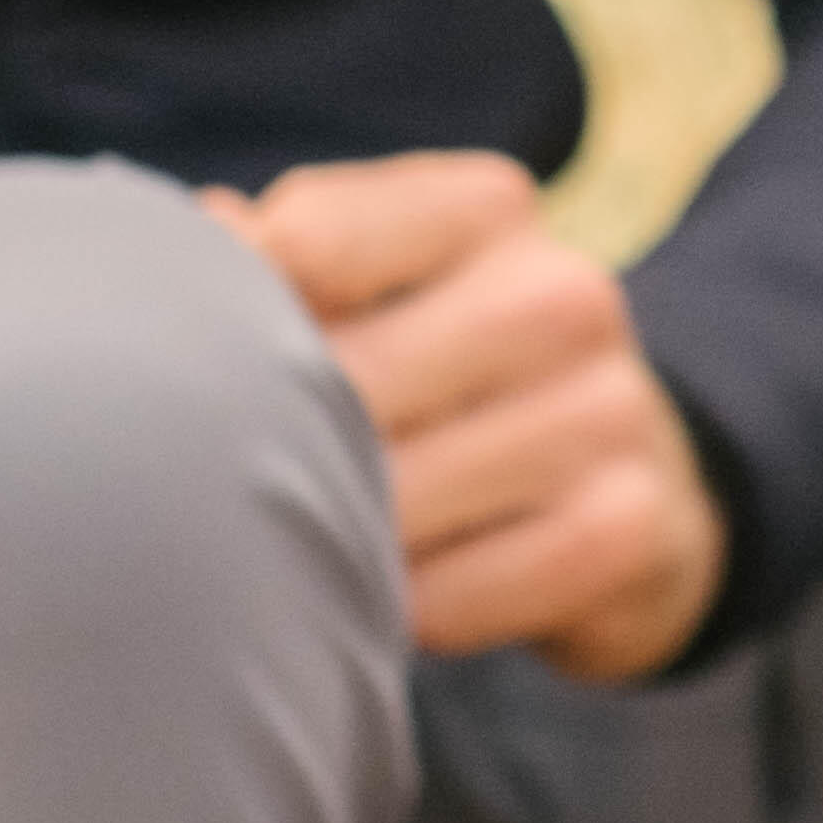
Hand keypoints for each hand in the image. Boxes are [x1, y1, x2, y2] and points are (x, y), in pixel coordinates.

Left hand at [211, 152, 722, 678]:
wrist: (639, 487)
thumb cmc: (451, 378)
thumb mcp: (383, 292)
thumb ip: (277, 264)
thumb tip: (183, 239)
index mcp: (486, 208)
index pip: (309, 241)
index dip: (228, 316)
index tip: (199, 367)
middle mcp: (562, 295)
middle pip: (340, 382)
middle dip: (268, 450)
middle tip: (214, 493)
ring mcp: (604, 413)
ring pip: (387, 501)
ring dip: (325, 542)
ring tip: (306, 544)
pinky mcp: (622, 531)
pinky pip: (443, 599)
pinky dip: (392, 614)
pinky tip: (392, 598)